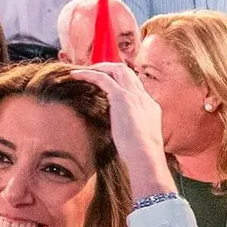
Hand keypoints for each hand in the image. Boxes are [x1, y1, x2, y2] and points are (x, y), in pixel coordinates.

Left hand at [71, 61, 174, 194]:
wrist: (147, 158)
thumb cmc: (141, 157)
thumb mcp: (139, 140)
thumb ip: (131, 131)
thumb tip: (121, 135)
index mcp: (150, 107)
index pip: (135, 86)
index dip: (119, 82)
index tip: (105, 84)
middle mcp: (144, 98)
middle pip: (127, 72)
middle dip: (108, 68)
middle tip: (92, 72)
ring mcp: (134, 96)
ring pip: (116, 69)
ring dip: (98, 68)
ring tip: (82, 72)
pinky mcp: (122, 98)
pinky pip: (103, 78)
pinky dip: (88, 74)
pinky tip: (76, 76)